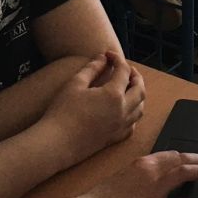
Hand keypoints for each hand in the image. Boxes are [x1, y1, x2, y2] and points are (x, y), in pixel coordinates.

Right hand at [41, 52, 145, 168]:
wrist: (57, 143)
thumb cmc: (62, 111)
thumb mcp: (75, 84)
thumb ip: (92, 68)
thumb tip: (103, 58)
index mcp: (114, 95)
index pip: (123, 71)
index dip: (117, 59)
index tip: (108, 55)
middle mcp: (122, 111)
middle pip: (140, 89)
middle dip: (135, 75)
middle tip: (125, 68)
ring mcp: (120, 126)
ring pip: (140, 109)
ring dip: (138, 94)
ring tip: (129, 87)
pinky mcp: (114, 139)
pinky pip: (132, 126)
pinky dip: (133, 115)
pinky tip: (125, 111)